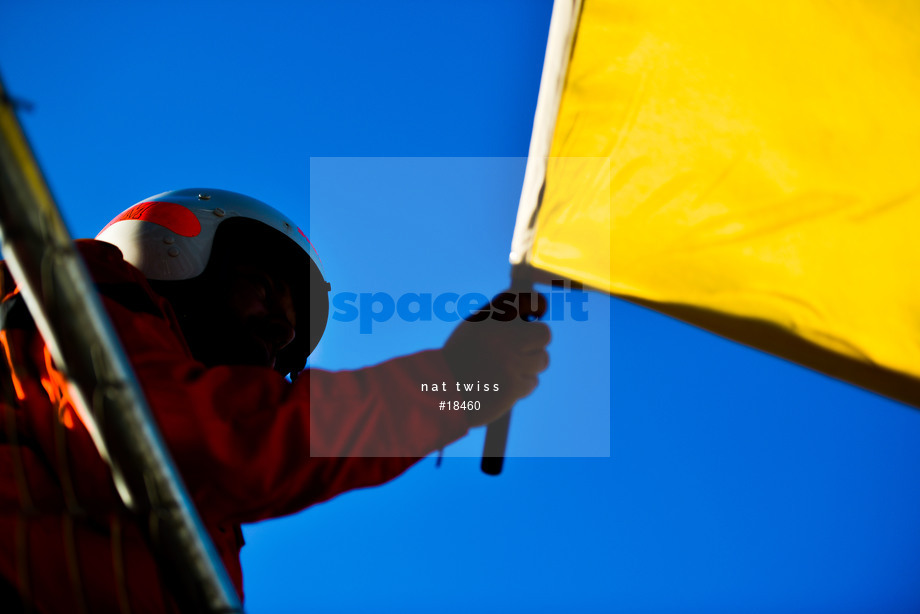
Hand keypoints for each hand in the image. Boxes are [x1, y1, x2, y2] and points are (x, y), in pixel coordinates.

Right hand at [442, 290, 549, 427]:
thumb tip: (532, 306)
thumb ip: (499, 315)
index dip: (533, 304)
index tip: (535, 308)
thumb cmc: (457, 359)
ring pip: (541, 360)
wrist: (440, 392)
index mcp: (489, 319)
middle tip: (526, 347)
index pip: (524, 300)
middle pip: (543, 333)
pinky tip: (503, 386)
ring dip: (529, 366)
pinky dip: (521, 386)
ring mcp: (510, 363)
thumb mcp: (472, 328)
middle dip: (537, 341)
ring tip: (507, 370)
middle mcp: (502, 337)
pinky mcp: (513, 386)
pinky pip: (532, 382)